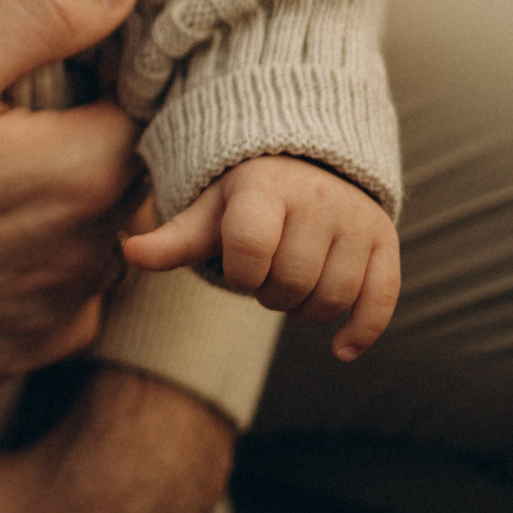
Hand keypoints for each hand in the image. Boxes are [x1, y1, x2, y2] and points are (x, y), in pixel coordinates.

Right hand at [0, 0, 145, 383]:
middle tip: (24, 111)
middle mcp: (88, 261)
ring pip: (96, 244)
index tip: (71, 63)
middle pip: (129, 180)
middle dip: (94, 142)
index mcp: (86, 178)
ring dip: (66, 210)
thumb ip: (43, 15)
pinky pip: (54, 303)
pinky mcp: (10, 357)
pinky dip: (31, 270)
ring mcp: (49, 319)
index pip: (155, 110)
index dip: (117, 77)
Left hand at [123, 155, 400, 359]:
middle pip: (290, 282)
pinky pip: (380, 299)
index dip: (240, 273)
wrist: (306, 163)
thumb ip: (173, 239)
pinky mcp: (385, 241)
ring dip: (304, 311)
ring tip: (291, 285)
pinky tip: (341, 350)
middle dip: (269, 294)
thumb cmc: (244, 199)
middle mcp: (318, 198)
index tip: (239, 264)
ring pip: (331, 298)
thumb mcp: (207, 212)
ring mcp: (356, 219)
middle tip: (265, 275)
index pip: (250, 248)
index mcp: (266, 188)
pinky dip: (362, 331)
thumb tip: (127, 252)